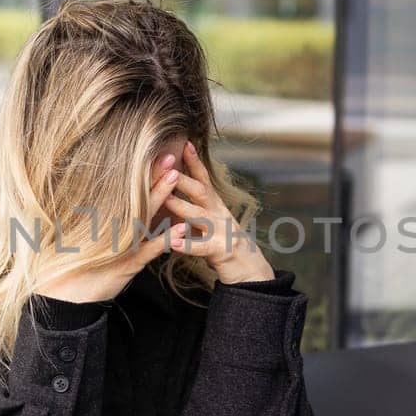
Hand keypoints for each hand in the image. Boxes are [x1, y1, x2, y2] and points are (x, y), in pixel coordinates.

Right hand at [35, 158, 183, 302]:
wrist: (64, 294)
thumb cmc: (73, 268)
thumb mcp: (84, 240)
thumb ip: (96, 222)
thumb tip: (104, 205)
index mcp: (105, 221)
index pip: (128, 193)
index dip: (144, 174)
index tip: (157, 156)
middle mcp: (113, 228)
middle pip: (137, 197)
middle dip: (154, 176)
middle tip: (170, 157)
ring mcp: (120, 244)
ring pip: (144, 215)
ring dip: (160, 196)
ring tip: (175, 178)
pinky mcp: (127, 263)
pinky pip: (149, 249)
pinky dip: (165, 238)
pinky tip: (181, 227)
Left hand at [163, 141, 275, 284]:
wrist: (250, 272)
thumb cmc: (225, 246)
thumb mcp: (212, 222)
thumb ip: (197, 208)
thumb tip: (176, 192)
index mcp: (216, 206)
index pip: (204, 179)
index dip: (194, 161)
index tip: (183, 143)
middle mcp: (220, 214)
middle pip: (201, 191)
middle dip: (182, 177)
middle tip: (164, 165)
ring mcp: (222, 232)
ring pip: (200, 216)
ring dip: (181, 205)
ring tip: (165, 197)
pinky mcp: (221, 251)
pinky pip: (202, 247)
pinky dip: (186, 244)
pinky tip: (172, 242)